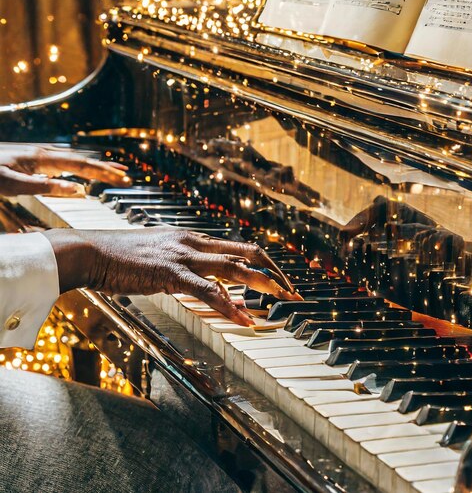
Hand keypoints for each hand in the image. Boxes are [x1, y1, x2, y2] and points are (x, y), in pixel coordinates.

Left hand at [0, 144, 128, 196]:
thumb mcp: (11, 184)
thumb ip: (44, 187)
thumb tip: (77, 190)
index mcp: (42, 159)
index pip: (82, 165)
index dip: (104, 173)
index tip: (123, 178)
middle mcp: (43, 156)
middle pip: (82, 161)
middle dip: (106, 169)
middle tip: (126, 176)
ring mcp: (38, 158)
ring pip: (75, 162)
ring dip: (95, 168)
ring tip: (112, 172)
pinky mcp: (32, 164)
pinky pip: (64, 166)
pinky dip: (80, 170)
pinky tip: (81, 175)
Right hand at [44, 228, 299, 325]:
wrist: (92, 252)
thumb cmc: (121, 257)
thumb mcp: (159, 255)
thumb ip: (182, 265)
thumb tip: (201, 281)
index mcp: (192, 238)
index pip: (238, 247)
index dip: (263, 261)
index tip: (279, 277)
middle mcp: (194, 243)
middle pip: (247, 252)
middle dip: (274, 271)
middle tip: (294, 291)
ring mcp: (184, 256)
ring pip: (235, 268)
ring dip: (264, 283)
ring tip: (285, 300)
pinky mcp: (171, 273)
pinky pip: (208, 290)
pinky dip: (229, 305)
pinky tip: (244, 319)